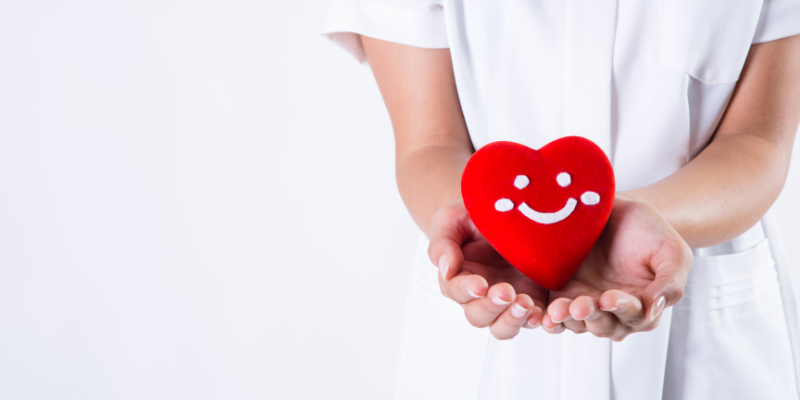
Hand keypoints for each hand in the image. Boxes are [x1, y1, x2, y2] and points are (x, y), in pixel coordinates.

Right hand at [428, 201, 548, 339]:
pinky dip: (534, 320)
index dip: (466, 290)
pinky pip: (530, 321)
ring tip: (526, 304)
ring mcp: (506, 302)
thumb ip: (442, 243)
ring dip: (512, 319)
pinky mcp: (531, 301)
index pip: (455, 290)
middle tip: (507, 292)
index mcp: (457, 277)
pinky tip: (540, 313)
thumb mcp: (452, 219)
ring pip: (502, 326)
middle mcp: (479, 296)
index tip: (481, 284)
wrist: (507, 210)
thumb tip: (446, 269)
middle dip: (492, 307)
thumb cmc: (474, 216)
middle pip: (478, 315)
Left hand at [541, 193, 692, 340]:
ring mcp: (587, 302)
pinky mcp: (563, 293)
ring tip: (558, 310)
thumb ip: (669, 284)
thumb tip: (654, 310)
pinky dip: (550, 316)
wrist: (619, 211)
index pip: (633, 315)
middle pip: (603, 323)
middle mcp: (613, 310)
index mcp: (643, 305)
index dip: (621, 308)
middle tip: (579, 306)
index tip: (609, 297)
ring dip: (568, 319)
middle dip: (591, 315)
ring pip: (577, 321)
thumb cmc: (651, 232)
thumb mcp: (672, 253)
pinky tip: (543, 315)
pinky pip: (556, 312)